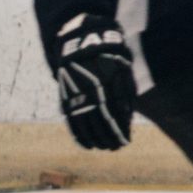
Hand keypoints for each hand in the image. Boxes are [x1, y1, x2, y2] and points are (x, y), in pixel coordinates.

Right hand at [53, 13, 135, 150]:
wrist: (81, 45)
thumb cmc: (109, 59)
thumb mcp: (123, 70)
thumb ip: (126, 94)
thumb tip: (127, 119)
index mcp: (108, 83)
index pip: (115, 113)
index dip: (120, 129)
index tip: (126, 140)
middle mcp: (91, 91)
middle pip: (101, 121)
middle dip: (109, 137)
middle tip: (116, 147)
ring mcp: (76, 95)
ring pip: (86, 124)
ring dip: (95, 139)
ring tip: (104, 147)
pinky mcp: (66, 98)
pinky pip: (72, 121)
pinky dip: (79, 135)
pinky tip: (87, 145)